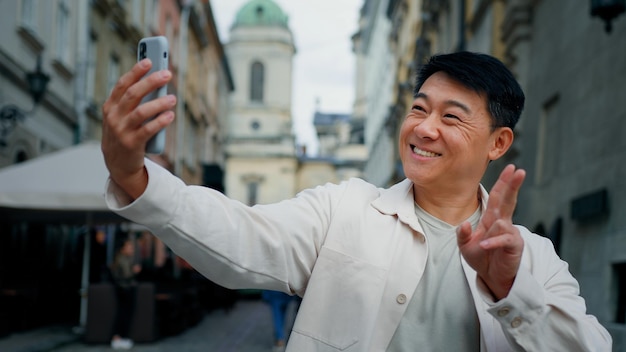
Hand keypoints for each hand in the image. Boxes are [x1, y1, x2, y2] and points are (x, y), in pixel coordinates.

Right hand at [101, 59, 175, 198]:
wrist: (118, 165)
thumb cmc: (124, 135)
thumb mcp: (122, 117)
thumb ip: (134, 102)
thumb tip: (156, 83)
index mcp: (110, 107)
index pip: (122, 85)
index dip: (135, 72)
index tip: (149, 60)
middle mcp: (113, 117)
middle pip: (133, 94)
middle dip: (150, 82)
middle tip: (167, 74)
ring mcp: (121, 131)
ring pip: (141, 112)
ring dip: (159, 103)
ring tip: (172, 98)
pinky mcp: (131, 144)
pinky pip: (148, 130)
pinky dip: (160, 121)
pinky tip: (170, 115)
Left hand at [456, 164, 525, 299]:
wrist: (492, 276)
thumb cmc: (481, 257)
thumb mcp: (465, 245)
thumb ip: (462, 234)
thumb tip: (463, 223)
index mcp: (492, 218)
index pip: (498, 196)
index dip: (503, 182)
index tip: (511, 167)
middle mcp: (503, 222)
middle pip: (508, 200)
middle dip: (512, 185)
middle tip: (520, 171)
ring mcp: (510, 233)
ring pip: (500, 223)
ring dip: (490, 233)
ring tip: (483, 245)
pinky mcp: (514, 246)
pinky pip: (502, 240)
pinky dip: (491, 243)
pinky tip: (484, 246)